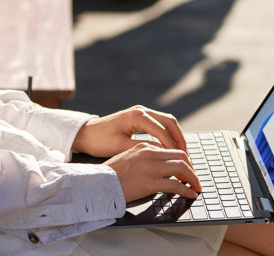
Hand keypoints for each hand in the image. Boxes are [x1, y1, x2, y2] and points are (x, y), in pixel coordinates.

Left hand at [72, 105, 188, 156]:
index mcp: (136, 116)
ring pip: (167, 122)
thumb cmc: (99, 141)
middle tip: (187, 158)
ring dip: (176, 137)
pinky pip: (160, 124)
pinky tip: (171, 149)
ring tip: (182, 155)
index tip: (180, 163)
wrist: (86, 133)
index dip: (173, 148)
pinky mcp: (140, 117)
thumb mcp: (121, 147)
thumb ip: (143, 149)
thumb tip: (164, 154)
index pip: (162, 131)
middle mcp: (141, 110)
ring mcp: (142, 112)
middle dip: (180, 140)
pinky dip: (168, 135)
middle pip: (170, 122)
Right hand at [103, 141, 201, 201]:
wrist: (97, 183)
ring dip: (193, 179)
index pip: (171, 150)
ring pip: (182, 168)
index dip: (183, 160)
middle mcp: (149, 154)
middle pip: (181, 156)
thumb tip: (158, 167)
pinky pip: (176, 185)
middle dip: (191, 168)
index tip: (186, 170)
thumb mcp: (126, 158)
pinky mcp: (150, 182)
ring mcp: (150, 168)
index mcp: (143, 147)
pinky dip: (187, 190)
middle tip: (194, 179)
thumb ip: (143, 158)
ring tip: (196, 187)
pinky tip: (190, 194)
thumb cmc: (109, 174)